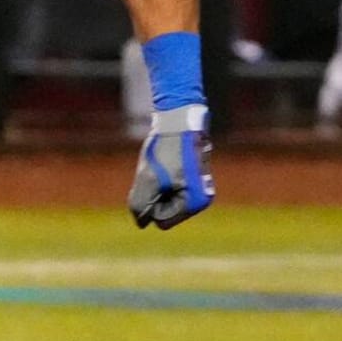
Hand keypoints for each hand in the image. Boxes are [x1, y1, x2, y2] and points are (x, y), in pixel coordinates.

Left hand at [128, 104, 213, 229]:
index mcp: (195, 203)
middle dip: (154, 194)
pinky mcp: (191, 180)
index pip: (161, 221)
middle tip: (158, 169)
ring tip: (162, 164)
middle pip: (164, 212)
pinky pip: (167, 189)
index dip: (151, 202)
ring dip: (156, 185)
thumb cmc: (166, 147)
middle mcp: (201, 200)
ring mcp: (197, 190)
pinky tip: (165, 161)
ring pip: (164, 200)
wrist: (180, 117)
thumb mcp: (148, 178)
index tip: (156, 178)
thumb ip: (140, 205)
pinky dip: (160, 178)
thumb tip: (141, 223)